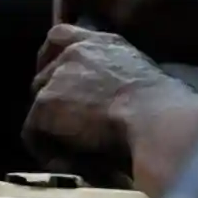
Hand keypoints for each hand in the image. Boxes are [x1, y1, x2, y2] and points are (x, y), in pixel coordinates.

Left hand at [23, 24, 197, 184]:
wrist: (154, 119)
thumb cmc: (163, 108)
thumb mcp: (142, 76)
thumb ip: (119, 76)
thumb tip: (116, 101)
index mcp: (101, 42)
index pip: (61, 35)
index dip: (51, 57)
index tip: (54, 77)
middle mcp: (74, 53)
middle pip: (43, 74)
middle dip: (51, 99)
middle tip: (66, 125)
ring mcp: (56, 77)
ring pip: (38, 106)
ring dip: (51, 126)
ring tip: (70, 149)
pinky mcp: (45, 105)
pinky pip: (33, 133)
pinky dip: (46, 149)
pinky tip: (66, 162)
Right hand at [39, 0, 197, 77]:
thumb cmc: (175, 29)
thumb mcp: (126, 13)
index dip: (65, 12)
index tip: (68, 44)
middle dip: (83, 20)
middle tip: (88, 52)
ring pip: (103, 5)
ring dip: (99, 28)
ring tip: (104, 52)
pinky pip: (120, 11)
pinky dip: (116, 29)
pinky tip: (121, 48)